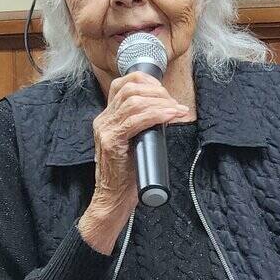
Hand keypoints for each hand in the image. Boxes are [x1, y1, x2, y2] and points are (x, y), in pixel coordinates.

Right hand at [91, 71, 188, 217]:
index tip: (165, 92)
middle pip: (130, 88)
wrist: (114, 197)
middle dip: (158, 92)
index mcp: (107, 117)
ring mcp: (106, 130)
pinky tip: (170, 115)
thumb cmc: (127, 173)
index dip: (147, 81)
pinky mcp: (112, 142)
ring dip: (161, 102)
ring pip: (134, 102)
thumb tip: (166, 111)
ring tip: (177, 110)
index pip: (123, 84)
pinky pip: (136, 120)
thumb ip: (142, 125)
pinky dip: (157, 114)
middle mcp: (103, 120)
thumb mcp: (134, 142)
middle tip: (175, 103)